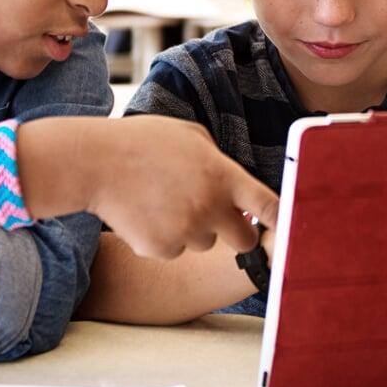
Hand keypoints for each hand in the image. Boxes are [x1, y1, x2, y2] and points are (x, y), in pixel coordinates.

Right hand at [89, 116, 278, 259]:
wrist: (96, 163)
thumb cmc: (143, 142)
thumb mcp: (191, 135)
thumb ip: (218, 161)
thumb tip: (233, 183)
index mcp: (223, 175)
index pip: (268, 205)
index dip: (283, 220)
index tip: (291, 227)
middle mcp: (210, 207)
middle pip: (243, 239)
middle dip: (236, 232)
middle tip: (216, 216)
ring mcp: (186, 231)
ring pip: (203, 243)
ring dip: (193, 230)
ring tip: (164, 201)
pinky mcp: (160, 249)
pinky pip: (173, 251)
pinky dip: (163, 239)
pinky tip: (145, 214)